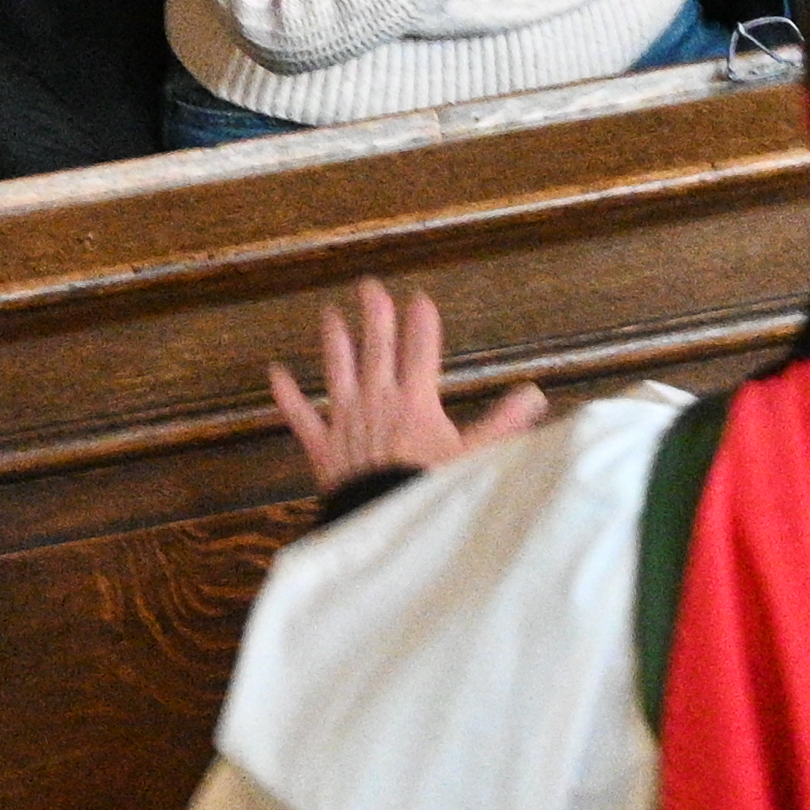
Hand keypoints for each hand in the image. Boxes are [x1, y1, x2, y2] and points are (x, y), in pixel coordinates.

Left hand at [270, 277, 544, 485]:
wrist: (381, 523)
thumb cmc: (428, 492)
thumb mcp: (473, 459)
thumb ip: (501, 425)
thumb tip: (533, 396)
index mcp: (415, 402)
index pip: (421, 352)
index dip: (422, 323)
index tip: (420, 299)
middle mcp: (378, 402)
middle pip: (377, 349)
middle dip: (375, 316)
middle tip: (369, 287)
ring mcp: (346, 421)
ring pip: (339, 372)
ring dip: (335, 342)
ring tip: (330, 315)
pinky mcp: (323, 446)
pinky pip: (301, 416)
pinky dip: (288, 395)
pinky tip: (276, 373)